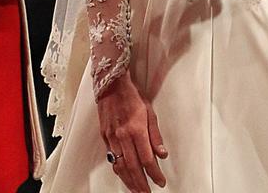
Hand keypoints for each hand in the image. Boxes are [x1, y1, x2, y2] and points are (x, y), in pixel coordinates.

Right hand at [97, 71, 166, 191]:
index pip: (147, 159)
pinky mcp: (105, 137)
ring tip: (136, 191)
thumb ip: (155, 135)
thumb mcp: (150, 112)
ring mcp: (112, 138)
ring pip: (120, 166)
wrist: (111, 85)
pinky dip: (118, 170)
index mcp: (137, 129)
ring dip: (129, 181)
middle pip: (133, 167)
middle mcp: (123, 136)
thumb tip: (162, 153)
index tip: (160, 181)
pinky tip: (123, 176)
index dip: (155, 173)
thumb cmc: (131, 95)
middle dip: (141, 184)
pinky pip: (112, 158)